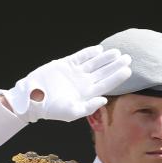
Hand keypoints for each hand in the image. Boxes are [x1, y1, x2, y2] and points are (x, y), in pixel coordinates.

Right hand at [3, 46, 131, 123]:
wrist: (33, 99)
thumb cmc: (51, 110)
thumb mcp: (71, 112)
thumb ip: (89, 107)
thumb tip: (104, 100)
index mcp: (87, 94)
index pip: (106, 84)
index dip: (117, 77)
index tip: (128, 70)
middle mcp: (83, 83)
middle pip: (103, 72)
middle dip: (115, 65)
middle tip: (129, 57)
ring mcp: (75, 73)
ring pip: (94, 63)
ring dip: (105, 58)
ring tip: (117, 52)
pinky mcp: (65, 64)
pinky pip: (80, 57)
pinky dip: (89, 53)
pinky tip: (99, 50)